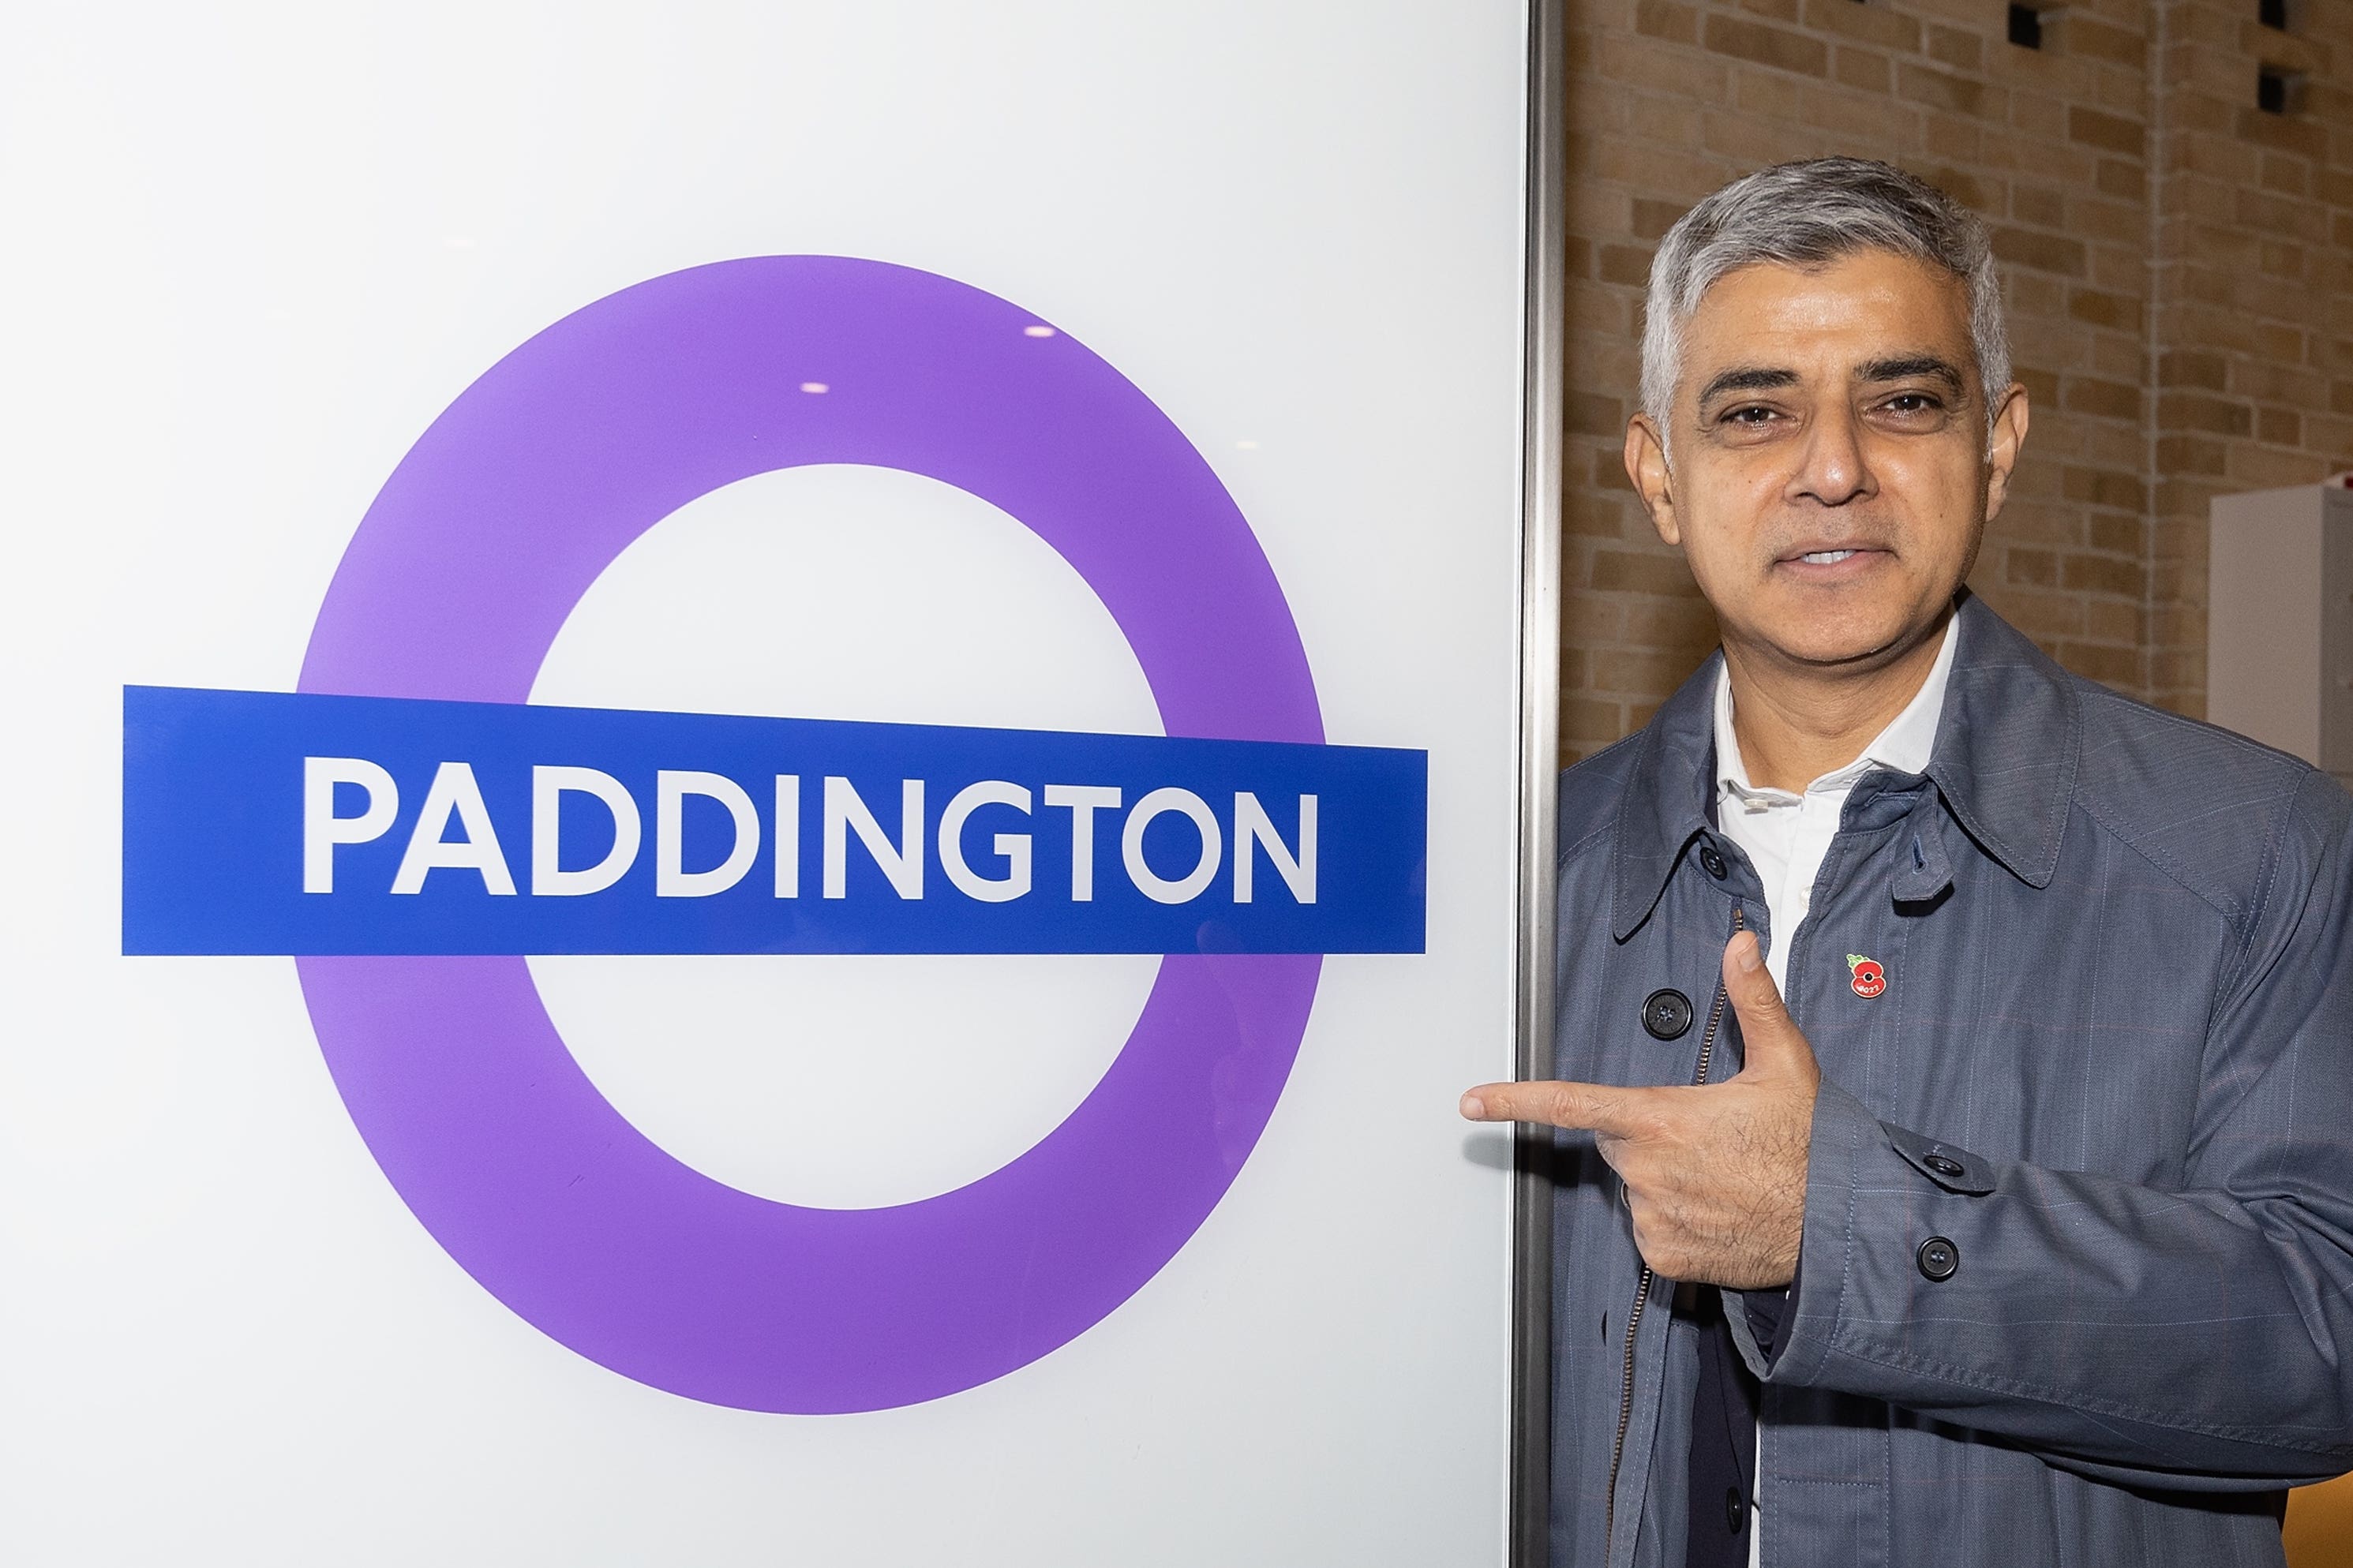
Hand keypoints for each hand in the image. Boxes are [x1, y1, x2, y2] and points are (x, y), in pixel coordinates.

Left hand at [1460, 930, 1818, 1287]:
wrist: (1839, 1228)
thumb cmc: (1811, 1146)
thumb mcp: (1786, 1064)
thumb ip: (1754, 1000)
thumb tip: (1740, 946)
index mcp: (1662, 1118)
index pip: (1572, 1104)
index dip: (1517, 1100)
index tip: (1473, 1101)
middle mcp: (1647, 1170)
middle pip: (1618, 1143)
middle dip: (1648, 1136)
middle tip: (1706, 1138)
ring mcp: (1652, 1217)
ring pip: (1634, 1188)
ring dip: (1664, 1181)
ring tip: (1722, 1178)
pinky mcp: (1663, 1256)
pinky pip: (1650, 1230)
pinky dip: (1676, 1222)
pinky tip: (1718, 1213)